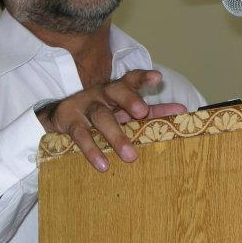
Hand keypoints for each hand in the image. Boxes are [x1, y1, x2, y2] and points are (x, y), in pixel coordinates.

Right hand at [35, 69, 185, 170]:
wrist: (60, 117)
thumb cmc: (102, 114)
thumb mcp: (125, 112)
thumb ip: (152, 112)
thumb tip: (182, 111)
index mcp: (117, 90)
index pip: (131, 79)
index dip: (143, 78)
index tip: (158, 78)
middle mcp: (101, 94)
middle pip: (116, 91)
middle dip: (130, 99)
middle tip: (142, 112)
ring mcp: (84, 106)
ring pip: (101, 116)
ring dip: (116, 136)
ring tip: (130, 156)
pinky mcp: (69, 122)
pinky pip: (81, 136)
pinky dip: (92, 150)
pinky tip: (103, 164)